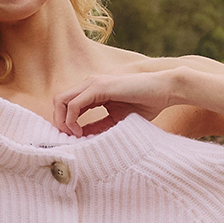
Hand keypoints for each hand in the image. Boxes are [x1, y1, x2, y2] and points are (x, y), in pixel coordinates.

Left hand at [52, 66, 192, 136]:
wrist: (164, 89)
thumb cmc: (146, 103)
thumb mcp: (117, 119)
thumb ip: (98, 126)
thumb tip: (81, 137)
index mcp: (93, 90)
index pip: (68, 104)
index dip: (65, 123)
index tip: (72, 139)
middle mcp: (90, 84)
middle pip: (58, 101)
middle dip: (59, 121)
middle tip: (69, 138)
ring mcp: (93, 83)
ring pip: (61, 100)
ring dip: (62, 120)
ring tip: (73, 136)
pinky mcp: (98, 87)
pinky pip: (74, 104)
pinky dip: (71, 119)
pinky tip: (80, 131)